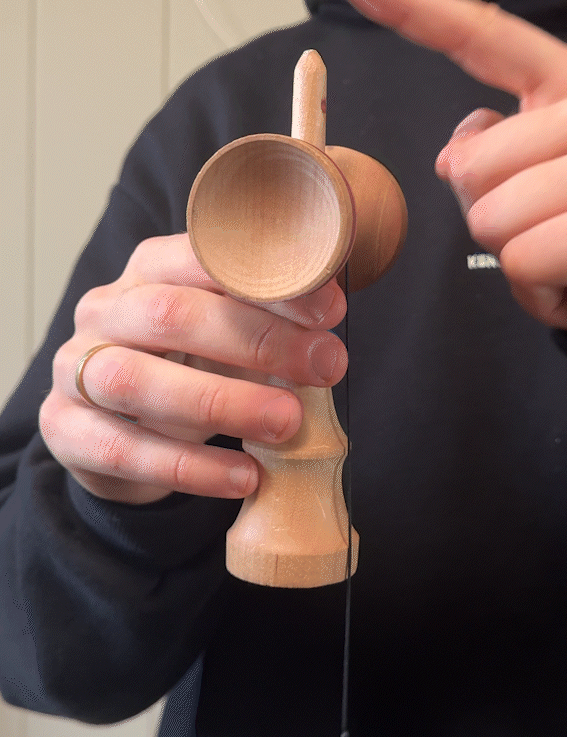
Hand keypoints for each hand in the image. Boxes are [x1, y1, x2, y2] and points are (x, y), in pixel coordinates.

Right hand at [39, 234, 346, 504]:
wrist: (117, 433)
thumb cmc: (187, 369)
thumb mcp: (228, 336)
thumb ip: (270, 320)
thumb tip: (331, 311)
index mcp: (149, 269)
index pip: (204, 259)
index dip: (269, 282)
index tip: (330, 310)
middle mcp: (104, 310)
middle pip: (171, 315)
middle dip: (258, 341)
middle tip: (326, 366)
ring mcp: (75, 371)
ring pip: (136, 381)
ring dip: (222, 402)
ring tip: (289, 423)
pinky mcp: (65, 430)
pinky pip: (125, 451)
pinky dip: (190, 467)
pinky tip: (244, 477)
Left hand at [333, 0, 566, 356]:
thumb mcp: (542, 184)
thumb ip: (494, 153)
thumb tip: (458, 154)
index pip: (483, 35)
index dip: (411, 6)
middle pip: (469, 165)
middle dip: (493, 221)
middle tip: (557, 236)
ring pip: (489, 217)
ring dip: (518, 261)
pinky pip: (523, 261)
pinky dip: (540, 293)